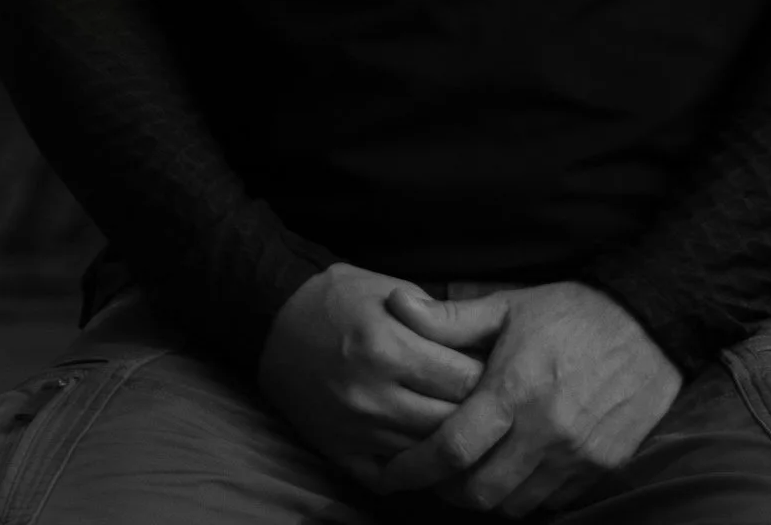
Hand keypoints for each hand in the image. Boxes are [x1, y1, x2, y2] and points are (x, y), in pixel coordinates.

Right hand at [255, 262, 492, 495]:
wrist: (273, 319)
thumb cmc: (337, 297)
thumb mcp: (389, 291)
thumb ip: (435, 320)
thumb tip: (480, 347)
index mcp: (389, 345)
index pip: (464, 380)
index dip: (488, 377)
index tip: (497, 373)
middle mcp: (374, 393)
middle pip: (450, 422)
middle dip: (476, 415)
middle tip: (489, 407)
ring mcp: (355, 428)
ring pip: (425, 454)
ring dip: (448, 445)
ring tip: (467, 432)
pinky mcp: (339, 452)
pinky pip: (389, 478)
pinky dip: (412, 471)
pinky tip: (427, 455)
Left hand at [370, 281, 683, 515]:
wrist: (648, 325)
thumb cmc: (570, 312)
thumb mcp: (508, 305)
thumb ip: (450, 318)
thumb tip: (395, 305)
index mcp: (516, 387)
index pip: (454, 447)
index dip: (415, 468)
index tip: (391, 474)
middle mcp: (546, 429)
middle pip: (480, 491)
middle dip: (448, 489)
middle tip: (435, 471)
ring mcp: (577, 454)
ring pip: (514, 505)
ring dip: (487, 494)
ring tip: (474, 470)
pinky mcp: (602, 467)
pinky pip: (551, 502)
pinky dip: (526, 494)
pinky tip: (516, 468)